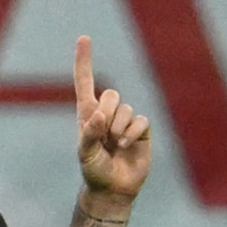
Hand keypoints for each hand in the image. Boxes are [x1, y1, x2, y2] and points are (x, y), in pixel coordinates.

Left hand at [73, 36, 151, 208]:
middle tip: (104, 136)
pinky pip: (140, 121)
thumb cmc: (95, 170)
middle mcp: (107, 112)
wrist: (114, 189)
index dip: (84, 61)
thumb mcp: (86, 154)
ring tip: (114, 146)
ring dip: (119, 129)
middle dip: (108, 113)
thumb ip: (90, 134)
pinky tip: (125, 146)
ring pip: (126, 109)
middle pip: (111, 94)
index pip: (85, 82)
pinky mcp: (141, 129)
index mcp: (88, 113)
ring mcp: (125, 120)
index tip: (84, 38)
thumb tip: (100, 114)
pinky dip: (132, 134)